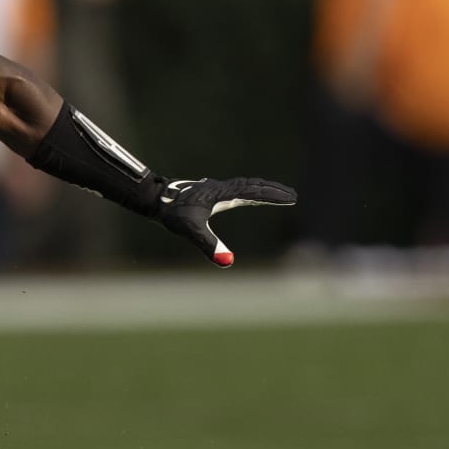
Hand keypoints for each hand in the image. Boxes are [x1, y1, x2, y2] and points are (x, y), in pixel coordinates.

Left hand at [154, 177, 296, 266]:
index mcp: (223, 193)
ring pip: (245, 185)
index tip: (291, 198)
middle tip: (293, 195)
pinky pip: (236, 189)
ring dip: (262, 189)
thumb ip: (210, 246)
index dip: (273, 196)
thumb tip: (227, 263)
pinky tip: (250, 197)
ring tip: (277, 194)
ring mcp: (216, 189)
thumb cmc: (173, 214)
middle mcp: (222, 188)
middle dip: (273, 190)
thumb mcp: (192, 231)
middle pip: (253, 185)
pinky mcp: (210, 193)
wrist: (155, 200)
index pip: (254, 192)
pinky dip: (249, 192)